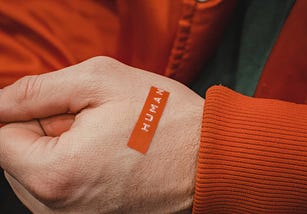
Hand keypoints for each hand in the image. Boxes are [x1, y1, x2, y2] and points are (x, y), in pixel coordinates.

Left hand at [0, 57, 203, 212]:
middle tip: (94, 120)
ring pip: (41, 173)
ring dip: (63, 148)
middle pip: (20, 158)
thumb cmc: (166, 119)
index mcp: (56, 175)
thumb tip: (0, 102)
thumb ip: (37, 90)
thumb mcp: (99, 81)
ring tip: (107, 139)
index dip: (28, 112)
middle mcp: (60, 210)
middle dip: (47, 131)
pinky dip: (77, 166)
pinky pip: (63, 188)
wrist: (210, 158)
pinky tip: (109, 156)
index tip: (63, 105)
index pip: (1, 136)